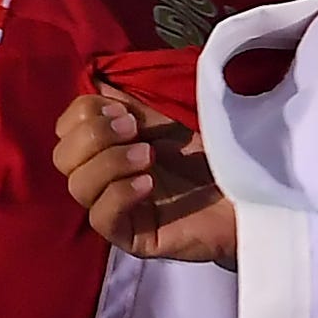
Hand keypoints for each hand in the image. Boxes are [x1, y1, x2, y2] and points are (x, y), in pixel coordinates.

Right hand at [54, 86, 236, 265]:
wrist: (255, 190)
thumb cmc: (215, 153)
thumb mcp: (169, 118)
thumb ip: (131, 103)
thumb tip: (96, 79)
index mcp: (108, 146)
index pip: (65, 129)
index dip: (84, 114)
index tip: (122, 111)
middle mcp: (104, 178)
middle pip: (62, 157)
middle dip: (94, 136)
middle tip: (135, 130)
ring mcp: (116, 210)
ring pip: (77, 186)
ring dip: (109, 162)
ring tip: (149, 156)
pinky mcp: (132, 238)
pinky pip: (102, 218)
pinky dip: (120, 194)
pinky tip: (149, 184)